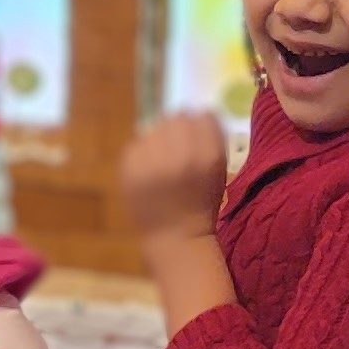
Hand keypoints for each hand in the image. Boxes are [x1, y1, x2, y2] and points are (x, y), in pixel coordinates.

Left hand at [117, 112, 231, 244]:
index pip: (202, 116)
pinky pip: (135, 145)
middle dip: (177, 131)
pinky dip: (141, 154)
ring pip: (154, 128)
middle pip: (177, 118)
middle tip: (175, 148)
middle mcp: (181, 154)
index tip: (196, 138)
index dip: (199, 126)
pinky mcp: (129, 169)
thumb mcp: (218, 170)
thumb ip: (210, 139)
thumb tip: (195, 111)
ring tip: (160, 161)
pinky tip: (147, 171)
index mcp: (208, 155)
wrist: (175, 237)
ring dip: (157, 140)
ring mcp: (152, 161)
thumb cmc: (201, 204)